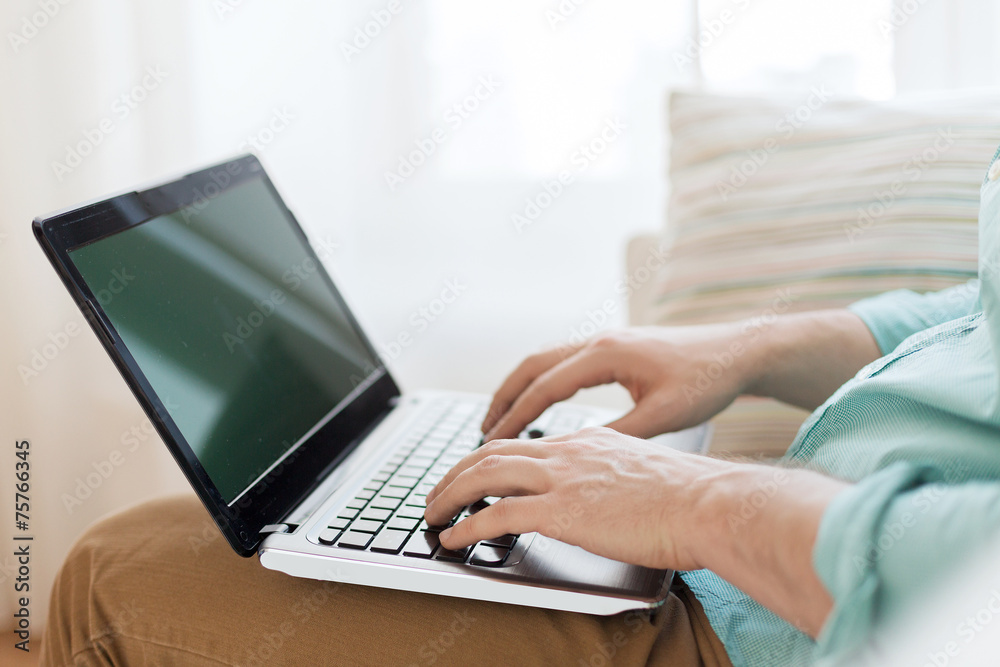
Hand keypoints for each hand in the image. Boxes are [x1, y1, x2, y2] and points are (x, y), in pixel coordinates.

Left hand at [423, 426, 723, 569]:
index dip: (488, 459)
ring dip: (450, 494)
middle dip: (455, 473)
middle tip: (437, 493)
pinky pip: (496, 513)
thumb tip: (602, 488)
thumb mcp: (643, 470)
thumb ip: (613, 471)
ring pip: (484, 475)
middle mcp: (567, 452)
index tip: (472, 475)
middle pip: (491, 452)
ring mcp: (562, 478)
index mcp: (586, 442)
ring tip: (431, 513)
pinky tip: (453, 537)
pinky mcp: (562, 509)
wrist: (709, 503)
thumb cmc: (689, 496)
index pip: (522, 444)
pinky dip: (467, 525)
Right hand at [481, 324, 754, 440]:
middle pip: (532, 365)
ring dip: (519, 387)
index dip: (516, 416)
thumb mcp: (664, 415)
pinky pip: (563, 362)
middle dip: (504, 397)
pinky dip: (541, 382)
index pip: (546, 386)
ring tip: (501, 418)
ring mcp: (605, 341)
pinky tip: (540, 403)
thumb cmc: (707, 380)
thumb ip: (620, 433)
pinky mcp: (614, 349)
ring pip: (545, 360)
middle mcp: (599, 342)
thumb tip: (579, 454)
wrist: (738, 352)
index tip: (493, 441)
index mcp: (606, 355)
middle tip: (482, 429)